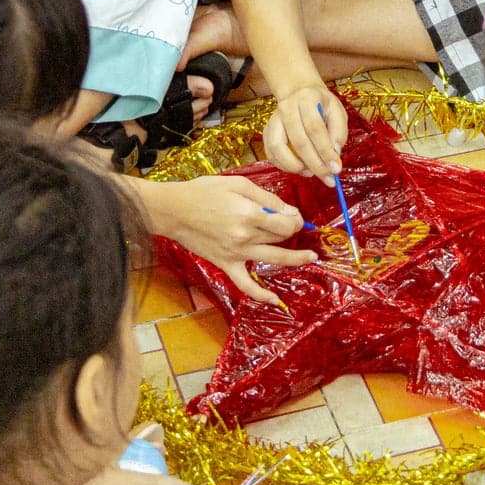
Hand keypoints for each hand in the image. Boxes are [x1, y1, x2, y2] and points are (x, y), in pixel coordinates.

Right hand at [154, 177, 314, 307]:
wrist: (174, 210)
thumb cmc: (204, 192)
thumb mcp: (238, 184)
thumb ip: (266, 198)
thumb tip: (288, 212)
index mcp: (250, 215)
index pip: (287, 223)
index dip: (296, 219)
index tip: (293, 214)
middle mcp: (246, 237)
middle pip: (281, 238)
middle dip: (291, 230)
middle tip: (290, 223)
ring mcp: (237, 254)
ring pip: (274, 259)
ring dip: (296, 259)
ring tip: (310, 257)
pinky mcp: (226, 264)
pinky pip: (246, 285)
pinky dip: (261, 295)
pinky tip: (275, 300)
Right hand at [264, 84, 346, 181]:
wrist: (299, 93)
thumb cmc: (321, 105)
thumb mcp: (337, 111)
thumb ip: (339, 133)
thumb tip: (334, 156)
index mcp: (307, 99)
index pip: (315, 128)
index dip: (325, 151)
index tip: (336, 168)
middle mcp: (287, 108)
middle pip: (298, 141)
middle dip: (315, 164)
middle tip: (328, 177)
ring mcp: (274, 120)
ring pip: (278, 148)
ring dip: (295, 166)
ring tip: (310, 172)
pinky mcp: (267, 132)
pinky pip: (271, 154)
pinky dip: (284, 166)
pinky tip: (299, 168)